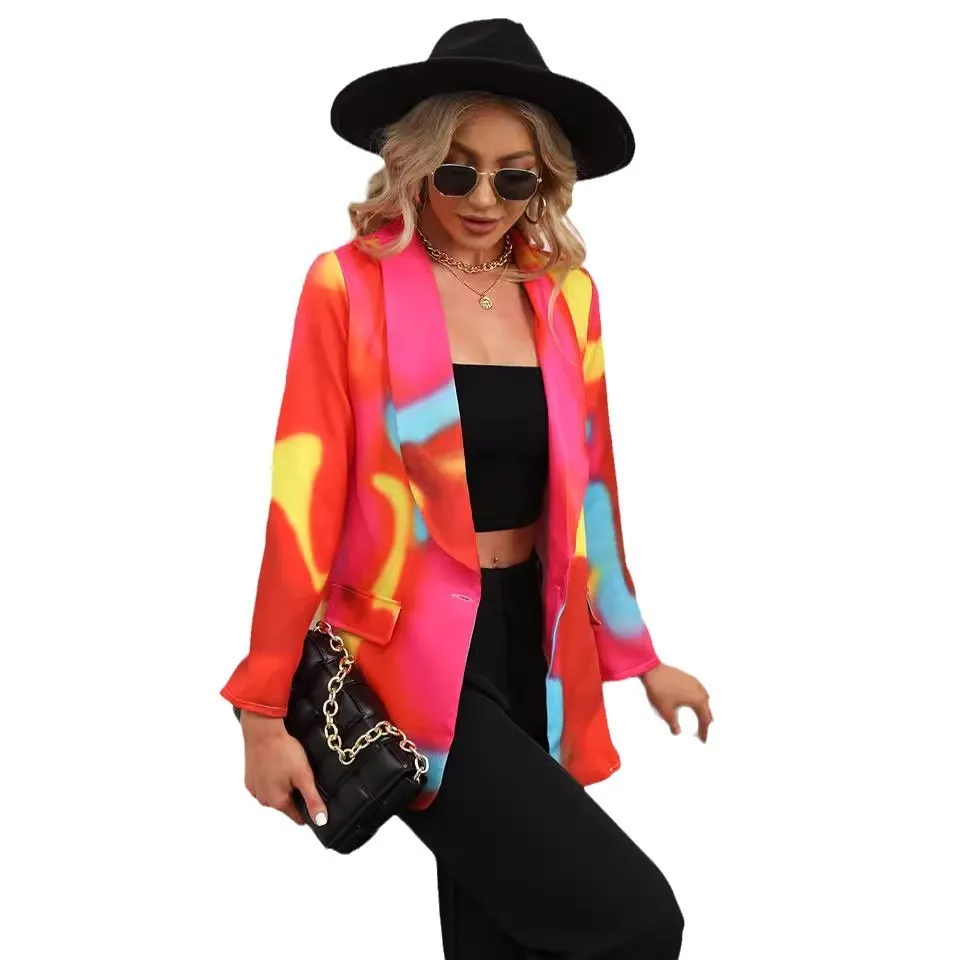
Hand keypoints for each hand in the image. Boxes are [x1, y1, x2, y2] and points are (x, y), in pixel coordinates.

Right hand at [239, 710, 327, 825]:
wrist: (263, 731)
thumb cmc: (283, 751)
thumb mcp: (304, 776)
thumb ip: (313, 800)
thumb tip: (321, 821)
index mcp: (278, 802)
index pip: (297, 817)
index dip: (308, 808)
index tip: (313, 795)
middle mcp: (264, 800)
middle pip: (286, 804)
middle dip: (295, 792)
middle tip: (300, 773)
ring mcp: (255, 790)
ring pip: (275, 794)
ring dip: (282, 785)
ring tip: (288, 766)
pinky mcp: (249, 779)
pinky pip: (264, 784)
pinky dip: (271, 778)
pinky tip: (276, 765)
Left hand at [640, 664, 712, 742]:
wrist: (651, 669)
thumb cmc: (660, 689)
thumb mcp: (666, 712)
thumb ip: (674, 724)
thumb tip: (677, 732)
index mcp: (698, 700)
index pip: (705, 720)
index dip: (704, 732)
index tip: (703, 740)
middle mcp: (700, 690)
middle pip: (707, 710)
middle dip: (705, 722)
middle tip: (702, 732)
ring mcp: (695, 682)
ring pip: (704, 700)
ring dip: (702, 710)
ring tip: (698, 719)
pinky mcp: (688, 677)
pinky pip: (698, 692)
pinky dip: (698, 701)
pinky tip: (691, 703)